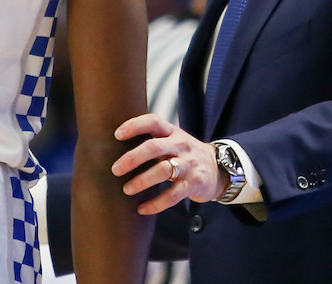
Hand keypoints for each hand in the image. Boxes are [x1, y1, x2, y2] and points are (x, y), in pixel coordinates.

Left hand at [111, 113, 227, 214]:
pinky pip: (173, 195)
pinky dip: (156, 204)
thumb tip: (113, 148)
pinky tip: (142, 209)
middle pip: (154, 147)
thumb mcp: (172, 141)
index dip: (134, 125)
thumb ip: (151, 141)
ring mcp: (189, 164)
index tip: (116, 135)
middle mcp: (181, 145)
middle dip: (132, 158)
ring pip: (163, 170)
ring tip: (127, 190)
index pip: (153, 122)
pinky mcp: (194, 183)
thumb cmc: (184, 154)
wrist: (219, 169)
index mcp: (172, 132)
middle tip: (115, 170)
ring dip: (142, 181)